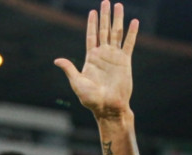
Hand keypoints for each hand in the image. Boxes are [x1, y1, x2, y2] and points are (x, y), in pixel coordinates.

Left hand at [54, 1, 138, 118]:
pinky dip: (132, 33)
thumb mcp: (77, 83)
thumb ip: (70, 69)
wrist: (108, 107)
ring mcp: (115, 57)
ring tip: (119, 6)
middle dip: (105, 16)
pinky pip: (129, 44)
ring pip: (116, 33)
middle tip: (106, 1)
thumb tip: (57, 60)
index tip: (92, 11)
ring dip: (117, 19)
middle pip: (104, 30)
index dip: (92, 23)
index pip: (91, 36)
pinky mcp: (125, 61)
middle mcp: (103, 55)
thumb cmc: (91, 99)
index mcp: (91, 58)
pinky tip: (134, 22)